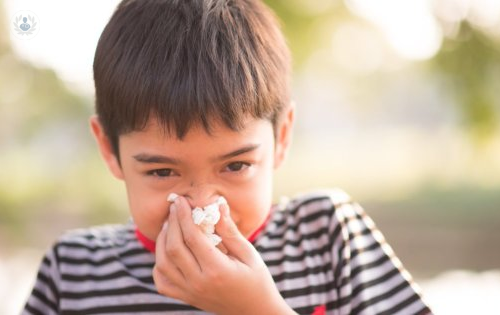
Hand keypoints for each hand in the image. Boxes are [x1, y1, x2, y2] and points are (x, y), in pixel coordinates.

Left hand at [153, 196, 295, 314]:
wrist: (255, 312)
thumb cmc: (256, 280)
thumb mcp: (248, 253)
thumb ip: (230, 230)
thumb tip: (218, 205)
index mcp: (217, 270)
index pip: (192, 237)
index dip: (184, 216)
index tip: (181, 201)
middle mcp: (199, 283)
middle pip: (174, 248)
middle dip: (172, 223)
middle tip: (174, 207)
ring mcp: (189, 292)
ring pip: (163, 263)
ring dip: (162, 240)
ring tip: (170, 224)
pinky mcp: (186, 298)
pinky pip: (162, 282)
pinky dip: (159, 264)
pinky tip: (167, 250)